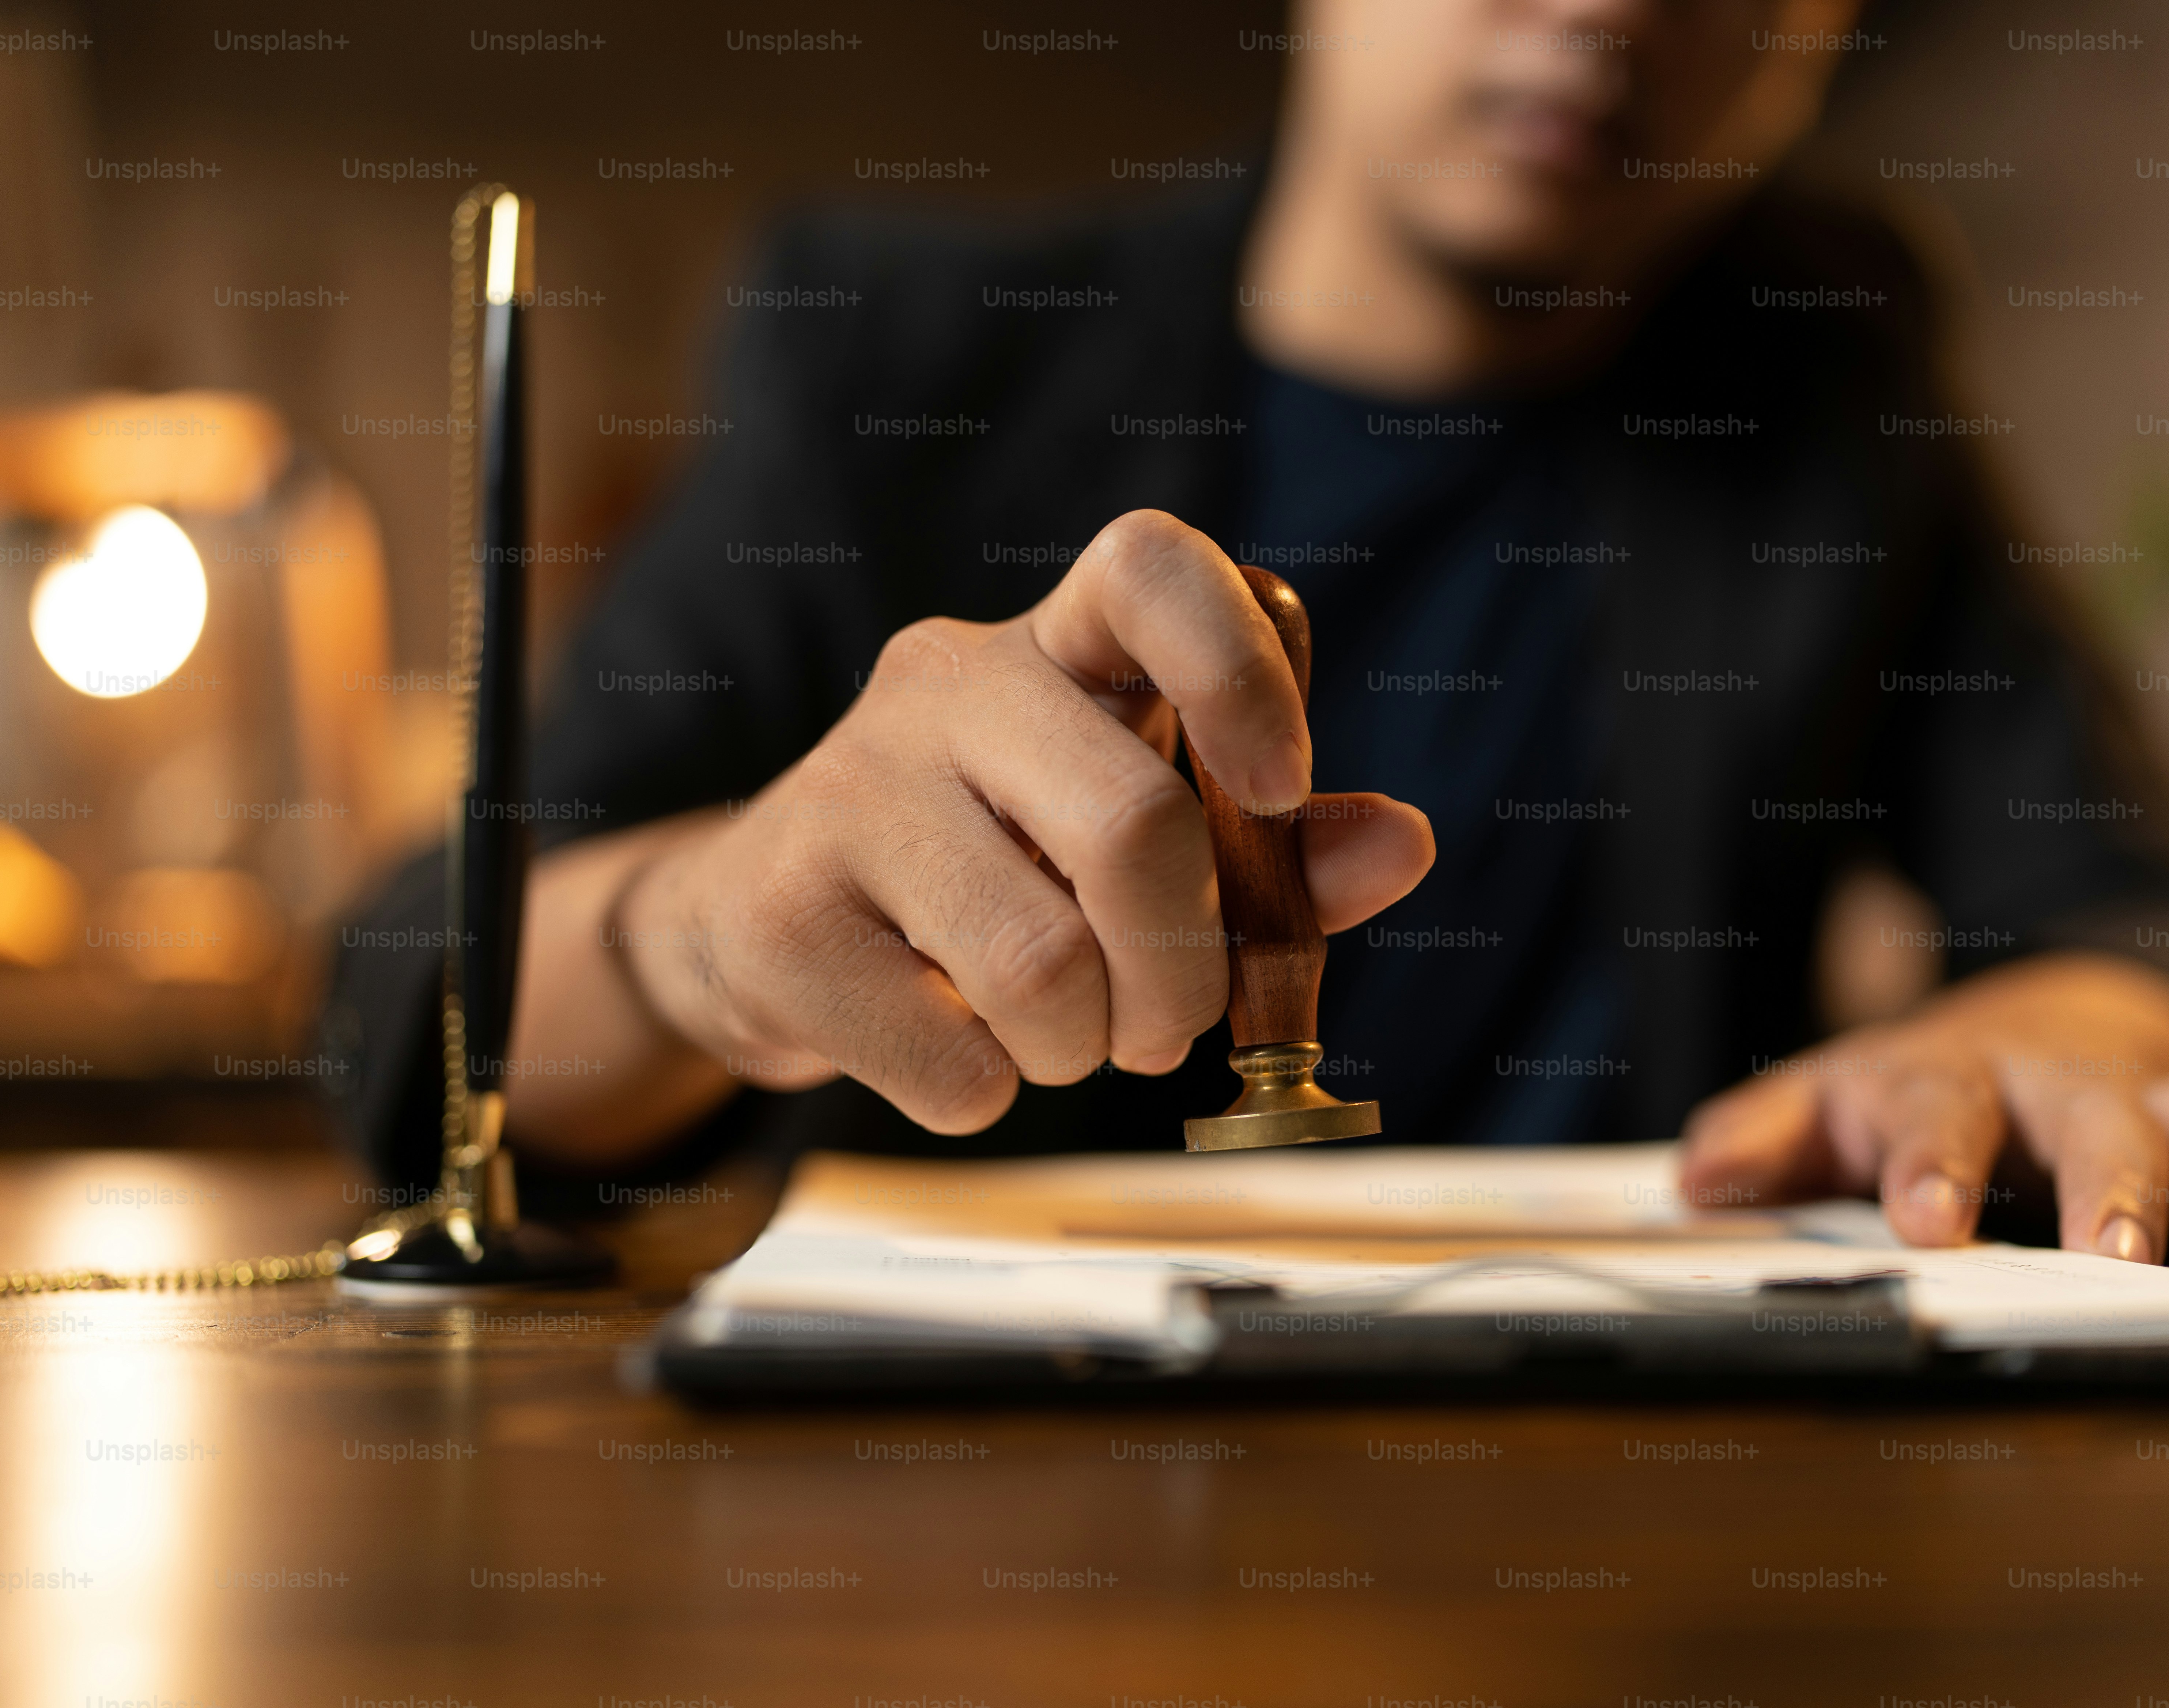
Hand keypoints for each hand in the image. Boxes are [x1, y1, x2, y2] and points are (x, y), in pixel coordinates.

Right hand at [588, 510, 1434, 1137]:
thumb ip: (1272, 853)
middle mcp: (944, 687)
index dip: (1240, 670)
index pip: (1149, 566)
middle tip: (1166, 1019)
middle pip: (1130, 825)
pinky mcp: (779, 917)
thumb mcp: (1133, 837)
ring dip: (1085, 1045)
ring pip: (1041, 966)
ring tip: (1064, 1035)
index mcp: (1051, 649)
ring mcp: (846, 793)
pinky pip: (951, 1061)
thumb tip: (1404, 847)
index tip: (1282, 787)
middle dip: (1183, 968)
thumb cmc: (993, 873)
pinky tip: (964, 1053)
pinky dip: (991, 1091)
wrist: (764, 925)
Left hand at [1675, 953, 2168, 1282]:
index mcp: (1944, 1085)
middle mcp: (2061, 1087)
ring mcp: (2161, 1105)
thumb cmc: (1904, 1102)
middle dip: (2111, 1183)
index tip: (1931, 1224)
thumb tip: (1697, 1179)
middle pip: (2098, 1113)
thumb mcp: (1814, 1114)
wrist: (2003, 1045)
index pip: (1935, 1108)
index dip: (1933, 1163)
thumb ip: (1755, 1144)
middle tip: (2119, 1260)